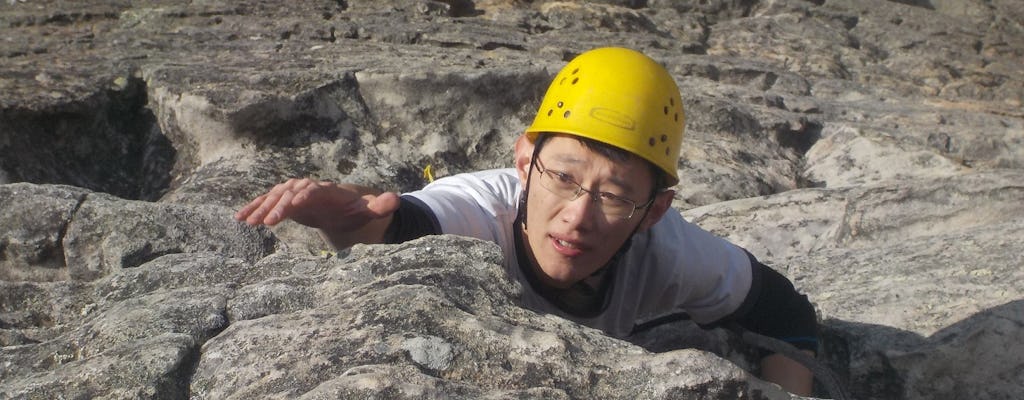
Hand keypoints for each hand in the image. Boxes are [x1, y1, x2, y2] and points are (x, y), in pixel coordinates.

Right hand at [235, 178, 399, 236]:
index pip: (314, 189)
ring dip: (261, 207)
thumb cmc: (361, 211)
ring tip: (247, 221)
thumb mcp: (373, 210)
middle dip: (278, 205)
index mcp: (329, 190)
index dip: (304, 196)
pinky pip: (268, 203)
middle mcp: (310, 188)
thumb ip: (382, 206)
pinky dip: (254, 208)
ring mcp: (296, 194)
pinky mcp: (287, 202)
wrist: (349, 209)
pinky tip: (239, 218)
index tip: (294, 205)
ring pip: (275, 197)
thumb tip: (395, 199)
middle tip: (266, 222)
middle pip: (291, 192)